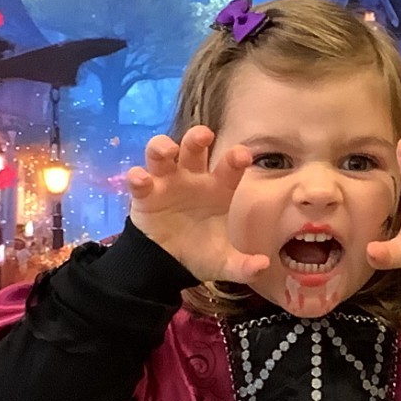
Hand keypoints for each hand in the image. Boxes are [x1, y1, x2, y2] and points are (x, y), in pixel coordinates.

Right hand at [126, 126, 270, 283]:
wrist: (168, 264)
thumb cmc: (201, 251)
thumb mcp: (223, 262)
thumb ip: (243, 265)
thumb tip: (262, 265)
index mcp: (218, 188)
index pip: (229, 167)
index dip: (235, 158)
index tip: (243, 155)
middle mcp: (193, 178)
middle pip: (194, 148)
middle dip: (197, 138)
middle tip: (204, 135)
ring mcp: (167, 182)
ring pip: (161, 153)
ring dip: (162, 146)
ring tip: (168, 151)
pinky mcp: (145, 194)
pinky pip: (138, 180)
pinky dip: (137, 177)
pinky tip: (141, 180)